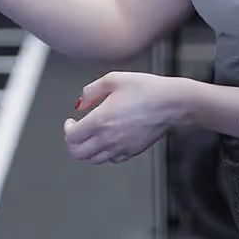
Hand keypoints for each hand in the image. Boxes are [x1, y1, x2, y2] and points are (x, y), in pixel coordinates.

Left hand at [63, 72, 191, 164]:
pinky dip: (105, 153)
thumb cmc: (146, 89)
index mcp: (100, 120)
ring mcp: (121, 147)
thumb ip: (92, 90)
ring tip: (91, 136)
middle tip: (76, 133)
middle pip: (79, 153)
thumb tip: (81, 102)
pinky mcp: (133, 151)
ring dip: (88, 149)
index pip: (72, 137)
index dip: (67, 129)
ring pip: (94, 159)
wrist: (171, 102)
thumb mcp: (113, 79)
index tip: (71, 122)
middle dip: (73, 143)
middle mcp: (109, 138)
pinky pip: (112, 159)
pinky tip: (108, 140)